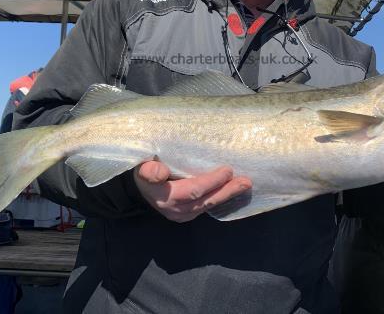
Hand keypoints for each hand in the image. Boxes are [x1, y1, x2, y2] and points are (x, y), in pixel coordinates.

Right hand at [134, 161, 251, 222]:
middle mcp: (174, 210)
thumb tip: (160, 172)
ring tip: (244, 186)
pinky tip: (232, 192)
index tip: (228, 170)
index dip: (211, 181)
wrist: (137, 189)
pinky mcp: (186, 216)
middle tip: (246, 181)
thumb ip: (149, 170)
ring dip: (227, 196)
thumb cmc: (142, 172)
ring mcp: (181, 215)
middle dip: (227, 191)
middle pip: (205, 201)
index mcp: (163, 196)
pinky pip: (206, 208)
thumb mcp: (140, 167)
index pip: (192, 190)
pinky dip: (220, 199)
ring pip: (208, 206)